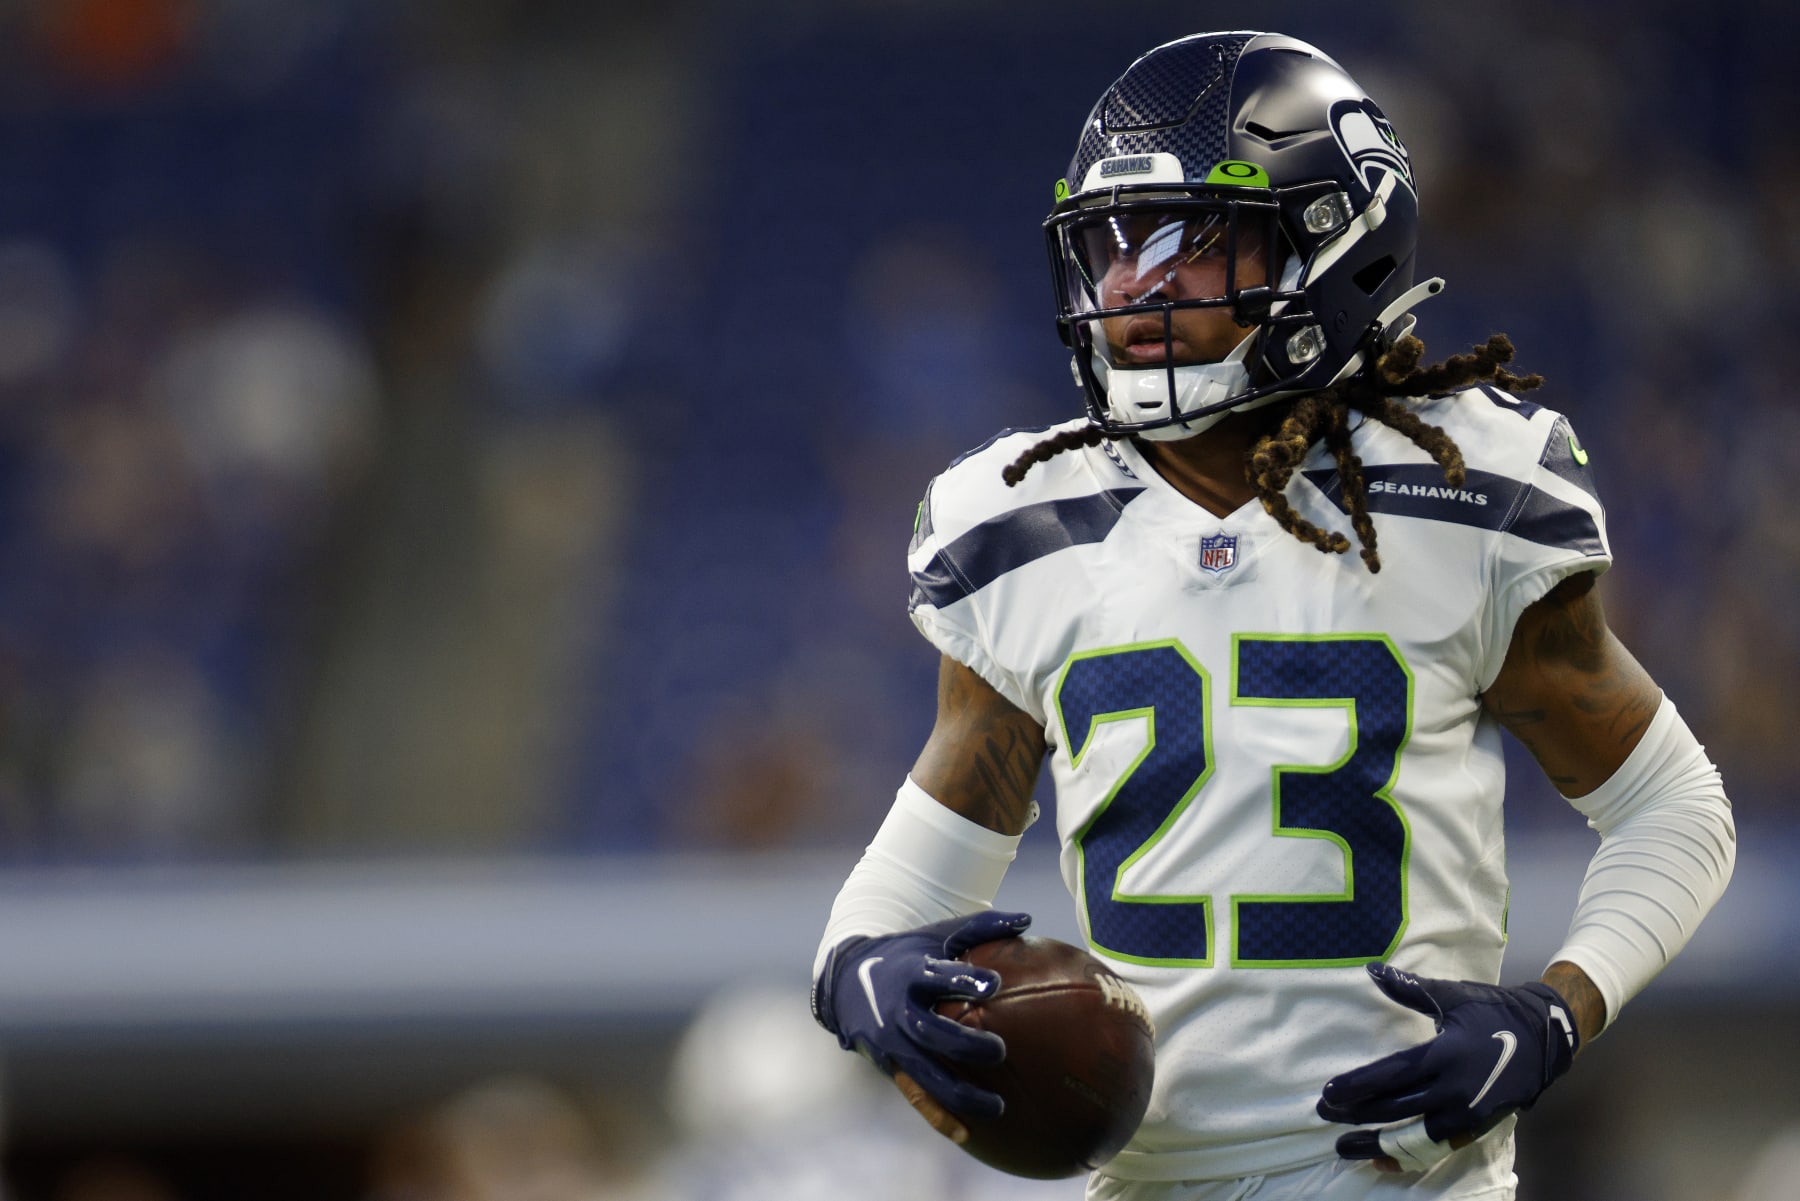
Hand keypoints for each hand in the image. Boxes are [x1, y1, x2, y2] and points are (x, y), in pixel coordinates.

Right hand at [812, 911, 1031, 1123]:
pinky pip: (915, 1095)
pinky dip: (938, 1116)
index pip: (938, 976)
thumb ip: (980, 926)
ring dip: (960, 1094)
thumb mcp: (936, 934)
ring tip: (999, 1107)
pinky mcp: (889, 1065)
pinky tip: (967, 1134)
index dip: (964, 980)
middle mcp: (898, 1010)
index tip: (994, 985)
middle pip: (931, 1031)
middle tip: (1000, 1051)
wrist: (845, 980)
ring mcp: (891, 1043)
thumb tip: (1027, 918)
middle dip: (964, 1044)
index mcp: (911, 973)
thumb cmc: (908, 954)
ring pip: (925, 1074)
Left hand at [1317, 964, 1579, 1170]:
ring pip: (1413, 1136)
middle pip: (1395, 1108)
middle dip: (1356, 1114)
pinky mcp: (1476, 1127)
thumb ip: (1409, 988)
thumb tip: (1371, 969)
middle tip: (1324, 1113)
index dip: (1357, 1086)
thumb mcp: (1452, 996)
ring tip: (1345, 1145)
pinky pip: (1436, 1148)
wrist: (1544, 1037)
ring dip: (1377, 1142)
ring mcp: (1467, 1113)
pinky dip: (1408, 1156)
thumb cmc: (1493, 1011)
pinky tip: (1383, 1161)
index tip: (1327, 1093)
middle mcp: (1455, 1089)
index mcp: (1446, 1054)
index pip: (1391, 1075)